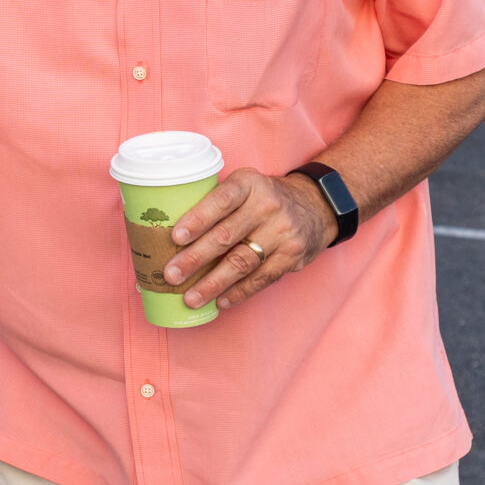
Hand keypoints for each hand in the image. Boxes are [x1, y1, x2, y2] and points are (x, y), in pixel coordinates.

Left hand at [161, 168, 335, 312]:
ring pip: (242, 262)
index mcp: (249, 183)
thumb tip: (169, 233)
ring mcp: (282, 233)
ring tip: (191, 298)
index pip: (221, 200)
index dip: (197, 219)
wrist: (315, 205)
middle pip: (226, 236)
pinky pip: (261, 279)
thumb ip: (217, 202)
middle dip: (195, 258)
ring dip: (213, 283)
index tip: (175, 237)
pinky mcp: (292, 256)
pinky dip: (238, 292)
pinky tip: (219, 301)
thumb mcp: (246, 185)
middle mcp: (267, 206)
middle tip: (171, 275)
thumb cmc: (264, 197)